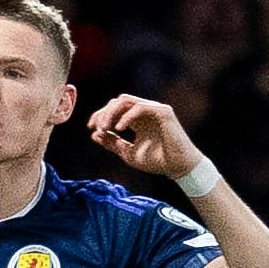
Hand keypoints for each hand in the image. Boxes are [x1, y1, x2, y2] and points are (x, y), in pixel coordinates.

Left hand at [86, 95, 204, 182]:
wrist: (177, 167)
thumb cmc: (156, 161)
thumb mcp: (128, 153)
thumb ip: (112, 143)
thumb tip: (94, 134)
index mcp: (136, 119)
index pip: (114, 109)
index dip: (100, 115)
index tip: (91, 127)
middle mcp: (144, 111)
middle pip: (117, 102)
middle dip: (104, 113)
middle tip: (98, 127)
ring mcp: (153, 109)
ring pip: (126, 100)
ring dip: (112, 112)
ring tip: (106, 127)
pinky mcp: (162, 112)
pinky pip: (140, 107)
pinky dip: (127, 117)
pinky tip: (119, 129)